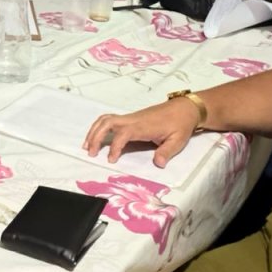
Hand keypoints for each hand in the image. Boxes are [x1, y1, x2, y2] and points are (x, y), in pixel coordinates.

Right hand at [83, 98, 199, 165]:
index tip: (111, 160)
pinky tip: (97, 137)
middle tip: (90, 152)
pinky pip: (110, 120)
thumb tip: (158, 163)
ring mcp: (131, 117)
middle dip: (96, 136)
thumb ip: (167, 152)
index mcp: (143, 126)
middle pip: (107, 123)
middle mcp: (134, 120)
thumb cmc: (181, 124)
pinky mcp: (131, 118)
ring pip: (106, 119)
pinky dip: (100, 127)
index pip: (122, 134)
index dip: (114, 147)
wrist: (184, 108)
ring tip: (87, 146)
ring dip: (94, 131)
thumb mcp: (178, 140)